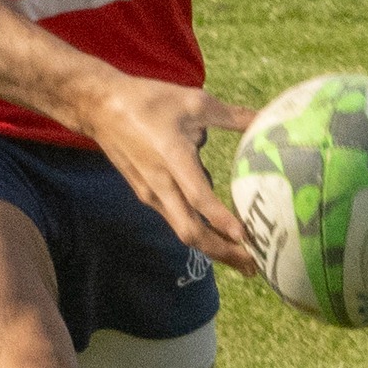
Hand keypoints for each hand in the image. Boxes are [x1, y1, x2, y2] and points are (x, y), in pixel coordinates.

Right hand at [80, 74, 259, 273]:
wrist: (100, 108)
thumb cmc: (148, 101)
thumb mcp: (194, 101)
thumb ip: (233, 116)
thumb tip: (267, 121)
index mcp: (173, 158)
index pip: (199, 198)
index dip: (222, 220)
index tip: (246, 237)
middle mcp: (160, 184)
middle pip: (190, 231)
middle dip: (222, 252)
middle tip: (254, 266)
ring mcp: (151, 193)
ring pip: (183, 230)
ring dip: (212, 247)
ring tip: (243, 257)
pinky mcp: (147, 194)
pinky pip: (176, 219)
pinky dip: (199, 231)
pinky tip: (218, 234)